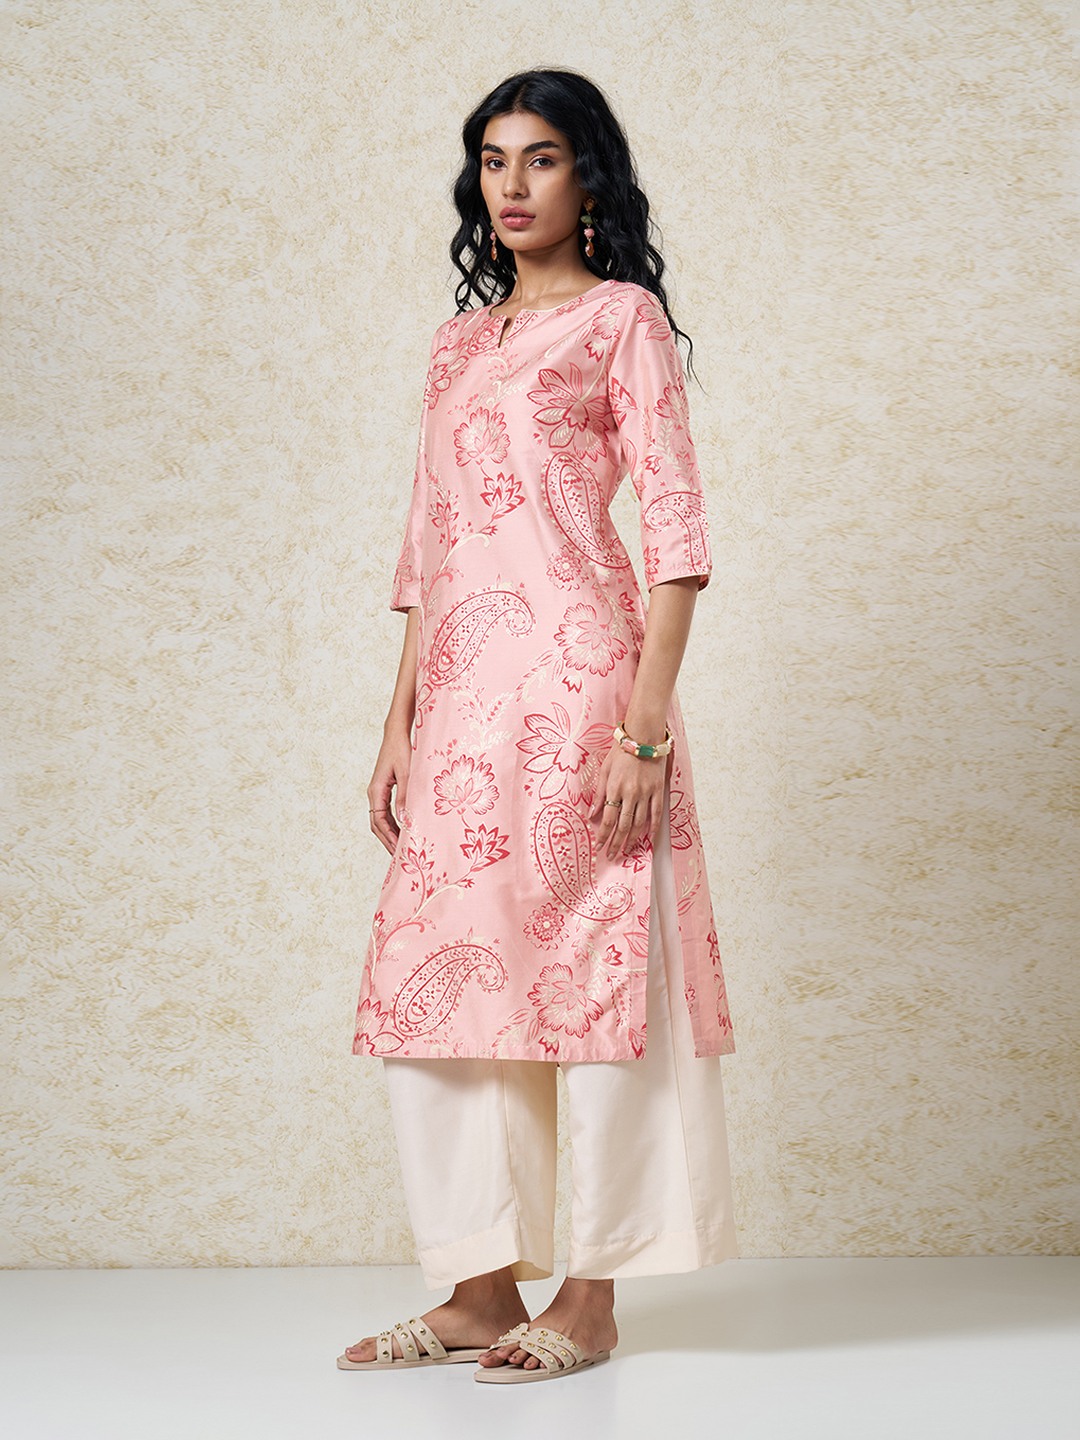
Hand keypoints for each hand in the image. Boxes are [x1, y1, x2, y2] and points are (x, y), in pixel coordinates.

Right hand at [368, 728, 411, 854]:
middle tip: (400, 857)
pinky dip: (393, 824)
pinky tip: (403, 830)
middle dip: (388, 841)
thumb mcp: (408, 774)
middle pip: (377, 824)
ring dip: (390, 834)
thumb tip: (406, 820)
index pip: (379, 821)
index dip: (389, 837)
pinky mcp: (384, 789)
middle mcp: (374, 793)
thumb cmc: (402, 750)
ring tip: (402, 848)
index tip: (399, 850)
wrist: (396, 734)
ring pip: (381, 820)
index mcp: (376, 791)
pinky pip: (386, 812)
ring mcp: (378, 792)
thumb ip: (406, 797)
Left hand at [589, 742, 667, 858]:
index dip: (603, 836)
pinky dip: (652, 828)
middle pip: (623, 825)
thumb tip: (591, 814)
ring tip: (626, 850)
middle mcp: (631, 793)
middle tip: (612, 855)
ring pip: (639, 823)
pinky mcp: (658, 791)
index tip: (599, 847)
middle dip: (616, 843)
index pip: (608, 819)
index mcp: (615, 788)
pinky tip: (648, 839)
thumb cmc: (621, 751)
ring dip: (631, 839)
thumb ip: (599, 794)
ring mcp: (646, 793)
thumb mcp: (604, 770)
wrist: (643, 737)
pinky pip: (656, 814)